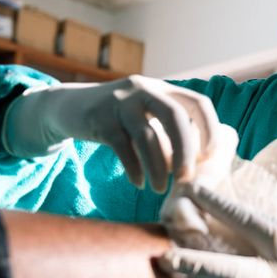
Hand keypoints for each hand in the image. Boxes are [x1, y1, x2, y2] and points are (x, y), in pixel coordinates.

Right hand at [3, 75, 219, 192]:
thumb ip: (167, 132)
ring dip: (157, 167)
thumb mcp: (145, 116)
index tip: (209, 156)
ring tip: (160, 189)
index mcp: (162, 89)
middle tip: (186, 178)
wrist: (68, 106)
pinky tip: (139, 182)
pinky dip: (134, 168)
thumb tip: (193, 165)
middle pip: (175, 117)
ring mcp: (120, 101)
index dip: (209, 129)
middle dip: (185, 150)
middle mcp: (144, 90)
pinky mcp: (99, 117)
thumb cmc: (117, 119)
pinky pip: (122, 146)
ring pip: (147, 135)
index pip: (197, 102)